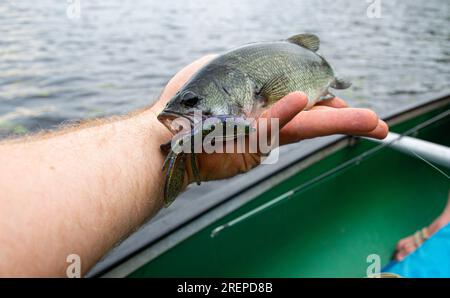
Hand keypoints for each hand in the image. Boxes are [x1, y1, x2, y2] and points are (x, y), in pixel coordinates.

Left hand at [151, 55, 388, 183]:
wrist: (167, 131)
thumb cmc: (189, 99)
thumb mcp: (217, 65)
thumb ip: (243, 62)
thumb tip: (263, 58)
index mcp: (265, 101)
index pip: (304, 99)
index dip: (325, 101)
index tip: (341, 100)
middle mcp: (269, 118)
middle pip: (314, 116)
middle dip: (346, 118)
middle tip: (377, 124)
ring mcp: (262, 131)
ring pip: (305, 124)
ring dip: (339, 122)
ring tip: (373, 124)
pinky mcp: (248, 140)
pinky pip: (271, 123)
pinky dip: (286, 112)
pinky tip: (305, 102)